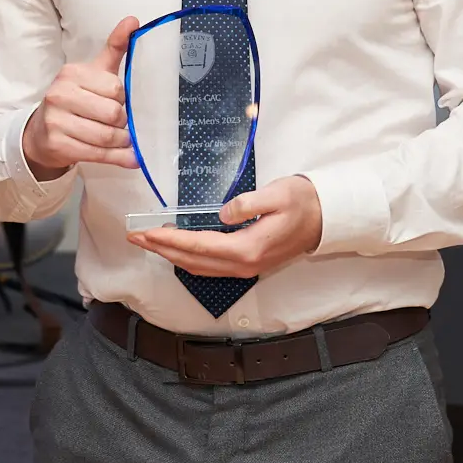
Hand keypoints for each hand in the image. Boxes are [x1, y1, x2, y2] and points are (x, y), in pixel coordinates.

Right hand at [22, 16, 138, 179]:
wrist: (42, 133)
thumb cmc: (74, 101)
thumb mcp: (93, 73)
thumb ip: (114, 48)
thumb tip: (133, 20)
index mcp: (71, 73)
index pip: (116, 88)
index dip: (122, 99)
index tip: (116, 102)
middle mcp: (60, 94)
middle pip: (113, 113)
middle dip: (122, 122)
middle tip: (119, 123)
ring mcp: (56, 121)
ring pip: (108, 136)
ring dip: (122, 142)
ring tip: (123, 140)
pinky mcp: (57, 145)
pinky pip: (98, 154)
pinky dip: (119, 158)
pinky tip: (127, 157)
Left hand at [127, 175, 322, 277]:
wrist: (326, 219)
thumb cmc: (303, 202)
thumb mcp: (277, 194)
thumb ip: (247, 203)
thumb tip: (222, 213)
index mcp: (248, 249)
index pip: (198, 246)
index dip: (169, 240)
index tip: (146, 232)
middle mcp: (243, 265)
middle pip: (192, 261)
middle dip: (162, 249)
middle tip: (136, 236)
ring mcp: (245, 269)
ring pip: (199, 268)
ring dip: (172, 255)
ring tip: (151, 242)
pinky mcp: (248, 265)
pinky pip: (209, 267)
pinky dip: (188, 259)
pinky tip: (178, 249)